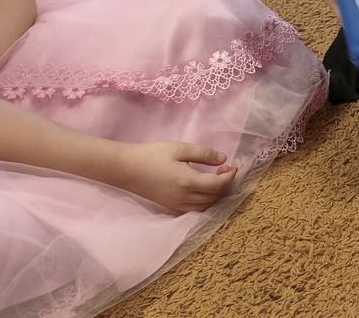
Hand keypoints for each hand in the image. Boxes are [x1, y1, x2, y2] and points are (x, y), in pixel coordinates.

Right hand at [110, 141, 236, 213]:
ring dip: (215, 194)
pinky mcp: (169, 206)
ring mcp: (175, 205)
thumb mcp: (179, 148)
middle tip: (225, 170)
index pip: (217, 185)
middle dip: (224, 184)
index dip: (229, 177)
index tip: (233, 166)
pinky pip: (194, 209)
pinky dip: (204, 201)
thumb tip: (223, 159)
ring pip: (205, 206)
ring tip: (215, 178)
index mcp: (187, 182)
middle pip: (213, 197)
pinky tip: (202, 188)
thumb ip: (203, 154)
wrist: (125, 168)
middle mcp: (183, 197)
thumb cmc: (151, 155)